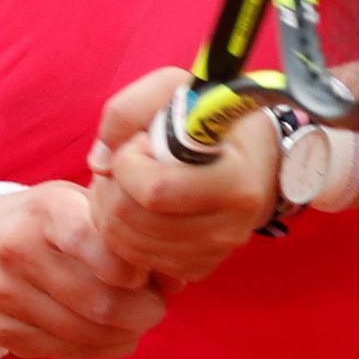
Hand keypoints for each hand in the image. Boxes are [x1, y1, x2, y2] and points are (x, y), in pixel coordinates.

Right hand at [0, 181, 166, 358]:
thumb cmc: (46, 222)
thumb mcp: (78, 204)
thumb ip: (125, 234)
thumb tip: (178, 277)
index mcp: (45, 210)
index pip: (96, 245)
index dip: (135, 269)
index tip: (149, 273)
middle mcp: (18, 250)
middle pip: (99, 300)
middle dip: (143, 311)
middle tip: (157, 306)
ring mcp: (6, 294)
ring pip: (86, 332)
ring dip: (126, 333)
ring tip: (138, 320)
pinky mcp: (3, 330)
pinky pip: (67, 351)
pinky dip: (102, 347)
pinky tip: (112, 333)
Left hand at [87, 68, 280, 286]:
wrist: (258, 157)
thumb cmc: (213, 118)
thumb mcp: (177, 89)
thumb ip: (129, 111)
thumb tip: (100, 163)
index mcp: (235, 183)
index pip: (155, 191)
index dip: (129, 163)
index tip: (140, 141)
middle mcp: (229, 228)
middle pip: (133, 219)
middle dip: (112, 185)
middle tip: (126, 162)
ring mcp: (214, 253)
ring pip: (127, 245)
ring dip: (110, 208)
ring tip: (128, 181)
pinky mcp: (198, 268)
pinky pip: (138, 261)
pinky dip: (124, 234)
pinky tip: (138, 206)